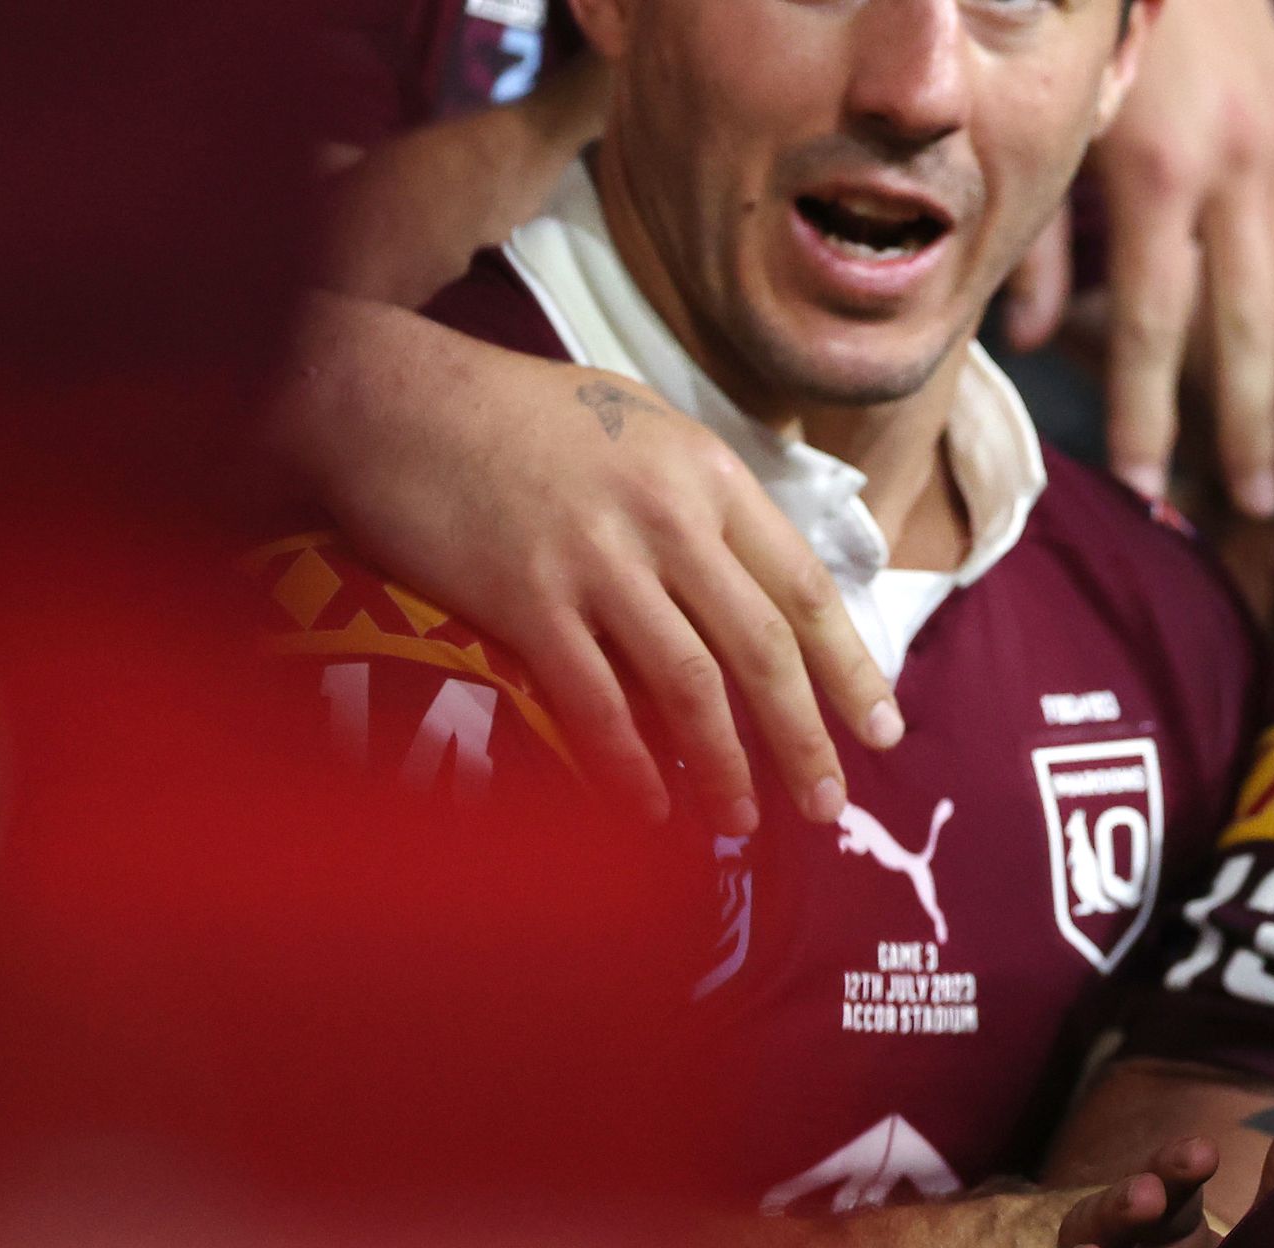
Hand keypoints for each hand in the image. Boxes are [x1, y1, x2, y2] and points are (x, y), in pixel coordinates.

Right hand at [278, 298, 898, 832]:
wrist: (391, 398)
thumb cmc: (517, 416)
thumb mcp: (642, 429)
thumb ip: (705, 505)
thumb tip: (763, 585)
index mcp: (708, 476)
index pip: (803, 587)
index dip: (849, 666)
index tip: (881, 728)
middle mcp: (666, 519)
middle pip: (762, 649)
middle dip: (804, 738)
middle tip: (827, 806)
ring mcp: (597, 561)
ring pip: (690, 686)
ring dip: (724, 767)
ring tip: (742, 823)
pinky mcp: (525, 599)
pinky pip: (595, 703)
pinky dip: (628, 766)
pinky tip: (647, 810)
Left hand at [1000, 0, 1273, 515]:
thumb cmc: (1086, 26)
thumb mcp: (1045, 123)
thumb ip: (1036, 236)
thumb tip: (1036, 344)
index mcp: (1157, 170)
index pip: (1155, 326)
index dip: (1149, 415)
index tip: (1146, 486)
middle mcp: (1235, 171)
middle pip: (1246, 331)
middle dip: (1244, 428)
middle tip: (1248, 509)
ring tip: (1271, 454)